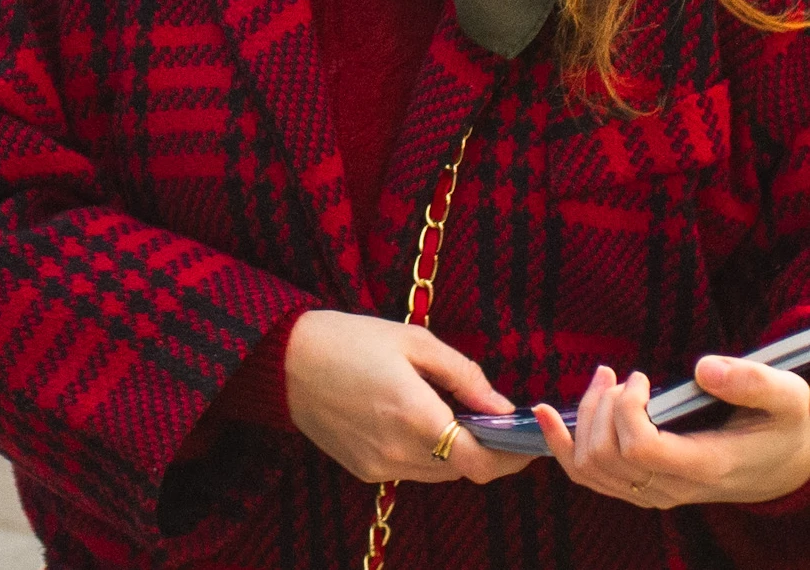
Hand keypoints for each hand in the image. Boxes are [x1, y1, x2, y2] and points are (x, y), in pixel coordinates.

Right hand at [285, 311, 533, 487]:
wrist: (285, 359)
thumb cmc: (350, 338)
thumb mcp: (413, 340)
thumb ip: (463, 375)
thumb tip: (502, 406)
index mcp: (415, 414)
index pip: (480, 461)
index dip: (510, 457)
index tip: (525, 442)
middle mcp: (399, 450)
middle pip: (462, 468)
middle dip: (483, 447)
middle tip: (491, 417)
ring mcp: (379, 466)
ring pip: (438, 471)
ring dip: (454, 449)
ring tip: (448, 410)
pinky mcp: (363, 471)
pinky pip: (410, 468)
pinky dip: (423, 450)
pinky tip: (410, 415)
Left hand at [534, 357, 809, 507]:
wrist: (792, 458)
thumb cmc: (787, 422)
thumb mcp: (786, 394)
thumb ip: (750, 381)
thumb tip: (703, 368)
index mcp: (706, 467)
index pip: (640, 449)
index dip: (626, 408)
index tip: (640, 377)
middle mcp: (675, 488)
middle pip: (606, 457)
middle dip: (599, 406)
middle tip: (616, 373)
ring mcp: (657, 492)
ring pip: (590, 469)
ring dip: (582, 417)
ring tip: (602, 380)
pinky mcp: (644, 486)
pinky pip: (589, 477)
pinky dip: (561, 445)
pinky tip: (545, 414)